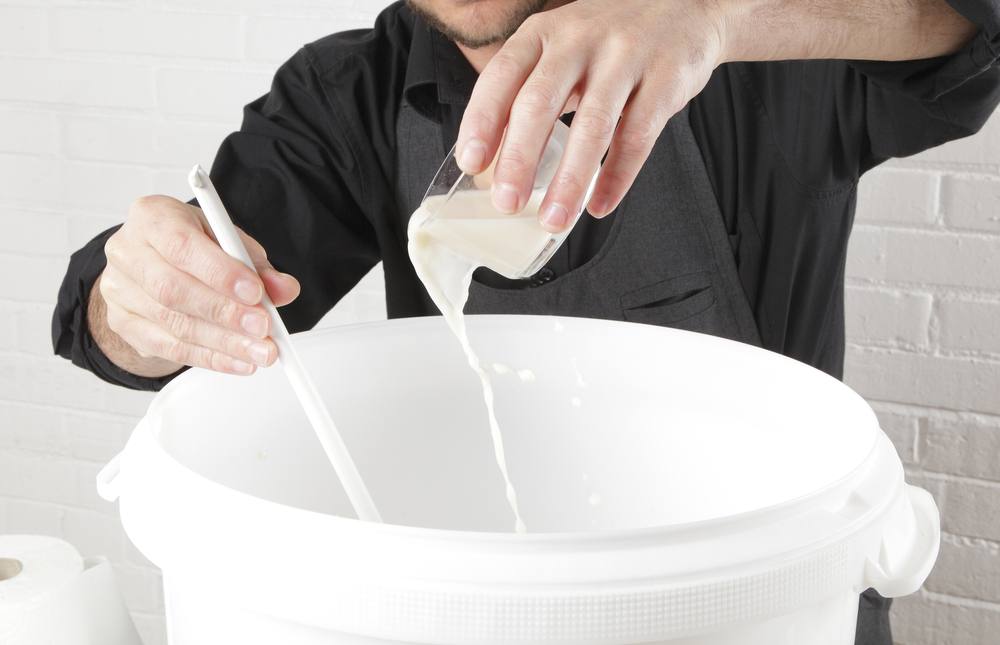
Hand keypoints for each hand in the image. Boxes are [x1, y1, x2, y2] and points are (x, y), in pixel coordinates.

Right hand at [98, 195, 299, 375]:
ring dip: (224, 342)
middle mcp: (128, 251)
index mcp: (153, 217)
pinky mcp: (123, 323)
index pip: (182, 245)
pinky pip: (169, 348)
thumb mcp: (228, 242)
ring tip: (260, 351)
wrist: (152, 264)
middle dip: (225, 313)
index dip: (220, 272)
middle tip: (263, 329)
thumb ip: (257, 264)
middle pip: (173, 289)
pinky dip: (210, 358)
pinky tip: (239, 361)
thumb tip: (284, 289)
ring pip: (173, 323)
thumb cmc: (192, 246)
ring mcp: (119, 290)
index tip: (255, 293)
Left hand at [455, 0, 726, 230]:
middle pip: (541, 103)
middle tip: (506, 204)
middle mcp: (579, 39)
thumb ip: (530, 93)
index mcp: (543, 34)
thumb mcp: (562, 49)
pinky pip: (638, 135)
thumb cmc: (609, 40)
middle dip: (519, 159)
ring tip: (554, 219)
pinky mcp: (666, 77)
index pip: (501, 77)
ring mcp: (625, 56)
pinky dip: (618, 176)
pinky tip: (600, 205)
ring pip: (593, 124)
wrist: (686, 5)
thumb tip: (495, 161)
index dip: (482, 120)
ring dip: (570, 180)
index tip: (470, 162)